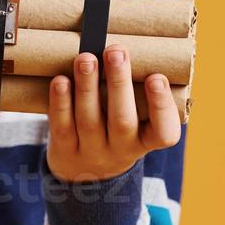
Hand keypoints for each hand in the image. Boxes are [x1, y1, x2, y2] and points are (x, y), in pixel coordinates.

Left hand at [46, 44, 181, 182]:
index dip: (161, 106)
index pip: (163, 133)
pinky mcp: (65, 150)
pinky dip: (60, 102)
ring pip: (89, 121)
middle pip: (122, 120)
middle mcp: (121, 150)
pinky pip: (62, 127)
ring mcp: (91, 152)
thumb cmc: (114, 133)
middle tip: (116, 51)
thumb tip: (120, 48)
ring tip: (86, 58)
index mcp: (145, 141)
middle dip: (119, 83)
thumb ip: (132, 93)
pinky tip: (61, 80)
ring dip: (87, 86)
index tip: (157, 77)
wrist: (85, 177)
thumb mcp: (133, 123)